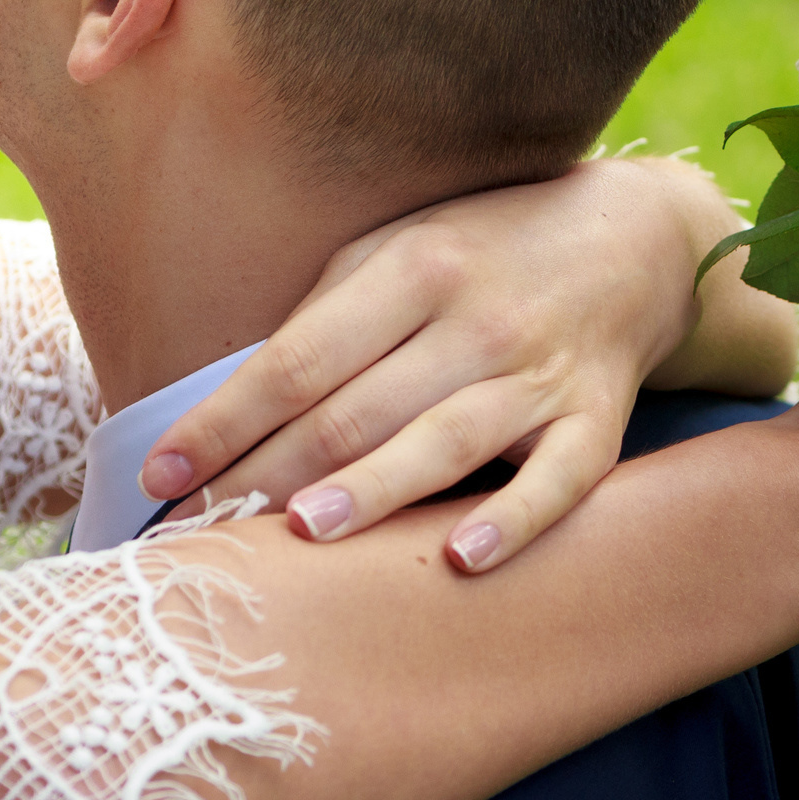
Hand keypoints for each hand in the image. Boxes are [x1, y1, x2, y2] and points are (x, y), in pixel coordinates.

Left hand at [143, 158, 744, 570]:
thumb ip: (326, 316)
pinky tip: (463, 558)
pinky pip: (557, 480)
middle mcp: (474, 319)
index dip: (223, 418)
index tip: (159, 473)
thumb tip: (235, 400)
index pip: (296, 359)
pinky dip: (514, 520)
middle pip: (356, 408)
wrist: (639, 241)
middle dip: (271, 471)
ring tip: (304, 533)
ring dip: (373, 489)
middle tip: (201, 528)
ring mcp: (539, 374)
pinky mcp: (597, 420)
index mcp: (410, 269)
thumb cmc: (486, 250)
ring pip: (444, 441)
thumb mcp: (400, 249)